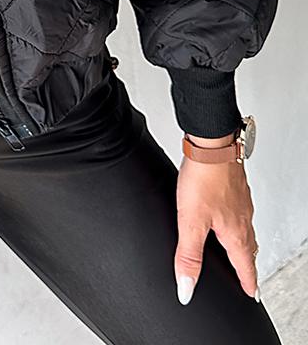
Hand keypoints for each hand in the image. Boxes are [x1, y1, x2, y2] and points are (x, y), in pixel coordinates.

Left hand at [174, 131, 259, 304]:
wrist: (211, 144)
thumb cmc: (203, 178)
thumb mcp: (190, 222)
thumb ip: (188, 256)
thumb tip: (187, 288)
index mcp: (235, 233)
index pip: (245, 266)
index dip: (247, 282)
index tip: (251, 294)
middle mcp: (243, 218)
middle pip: (249, 248)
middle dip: (247, 264)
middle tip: (247, 275)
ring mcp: (241, 201)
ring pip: (246, 228)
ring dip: (243, 242)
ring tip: (238, 248)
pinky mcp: (235, 186)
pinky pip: (240, 211)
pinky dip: (237, 221)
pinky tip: (226, 213)